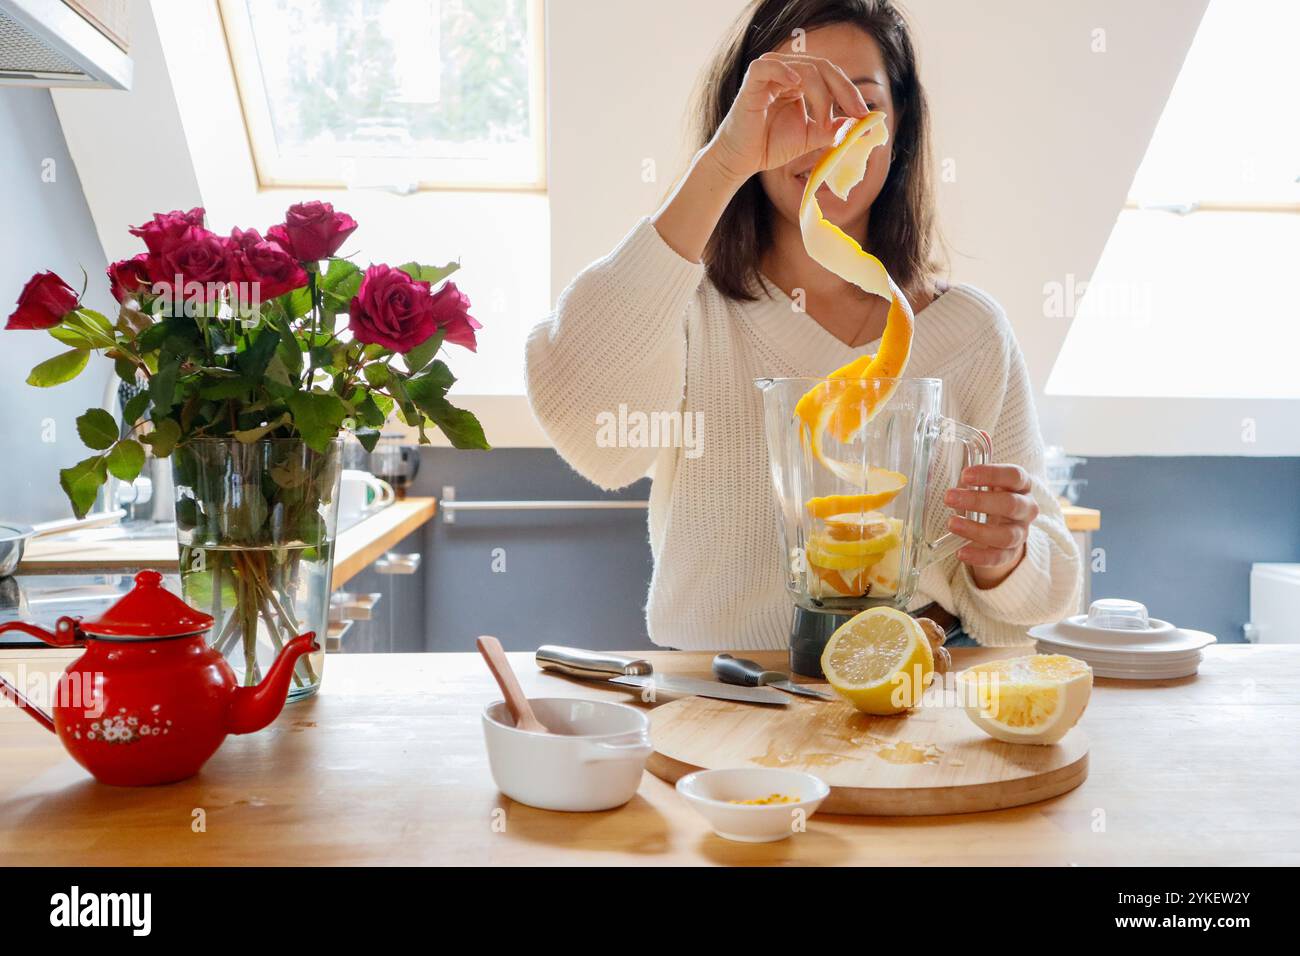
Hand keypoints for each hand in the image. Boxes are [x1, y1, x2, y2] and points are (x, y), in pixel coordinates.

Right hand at [706, 52, 869, 182]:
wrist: (742, 160)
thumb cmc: (770, 146)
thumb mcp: (811, 137)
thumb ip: (833, 128)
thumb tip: (862, 124)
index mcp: (800, 81)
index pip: (831, 76)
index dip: (850, 93)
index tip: (865, 116)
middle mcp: (786, 73)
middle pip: (823, 68)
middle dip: (844, 90)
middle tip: (857, 113)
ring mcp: (770, 74)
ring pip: (805, 70)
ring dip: (821, 96)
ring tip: (823, 123)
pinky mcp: (752, 81)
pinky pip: (769, 67)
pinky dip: (784, 73)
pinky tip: (796, 86)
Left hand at [944, 464, 1038, 588]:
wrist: (1003, 525)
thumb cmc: (990, 497)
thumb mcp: (984, 484)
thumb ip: (968, 480)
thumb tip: (930, 475)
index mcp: (1021, 485)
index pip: (1014, 476)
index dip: (991, 474)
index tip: (965, 475)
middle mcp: (1027, 508)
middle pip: (1010, 504)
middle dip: (978, 501)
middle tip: (949, 497)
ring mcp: (1021, 531)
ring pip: (1006, 535)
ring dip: (976, 530)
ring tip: (951, 523)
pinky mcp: (1012, 552)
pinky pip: (999, 557)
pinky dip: (980, 556)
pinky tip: (961, 552)